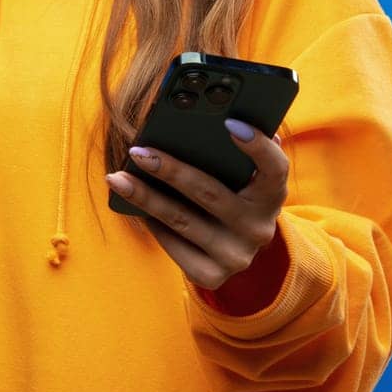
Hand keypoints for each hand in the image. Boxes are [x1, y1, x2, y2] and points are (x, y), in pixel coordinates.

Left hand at [105, 120, 290, 290]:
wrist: (235, 249)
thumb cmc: (233, 195)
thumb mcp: (243, 177)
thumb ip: (235, 152)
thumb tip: (213, 116)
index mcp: (273, 195)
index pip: (275, 168)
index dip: (257, 146)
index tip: (230, 122)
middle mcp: (259, 228)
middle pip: (211, 194)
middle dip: (170, 170)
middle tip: (138, 152)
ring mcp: (237, 256)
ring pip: (182, 220)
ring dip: (144, 197)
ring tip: (116, 178)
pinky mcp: (212, 275)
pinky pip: (173, 244)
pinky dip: (150, 221)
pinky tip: (131, 204)